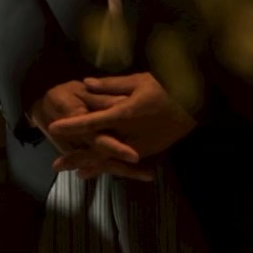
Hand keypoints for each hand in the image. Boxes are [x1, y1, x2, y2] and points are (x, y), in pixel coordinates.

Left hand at [47, 72, 195, 177]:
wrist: (198, 104)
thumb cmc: (168, 87)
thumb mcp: (139, 80)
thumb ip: (110, 85)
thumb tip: (85, 84)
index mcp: (125, 114)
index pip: (93, 121)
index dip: (72, 125)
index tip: (54, 128)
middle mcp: (130, 134)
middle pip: (99, 150)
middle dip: (77, 158)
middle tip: (57, 166)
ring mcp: (141, 146)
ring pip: (112, 160)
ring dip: (92, 165)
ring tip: (75, 173)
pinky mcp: (150, 150)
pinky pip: (125, 161)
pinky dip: (110, 165)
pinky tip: (101, 170)